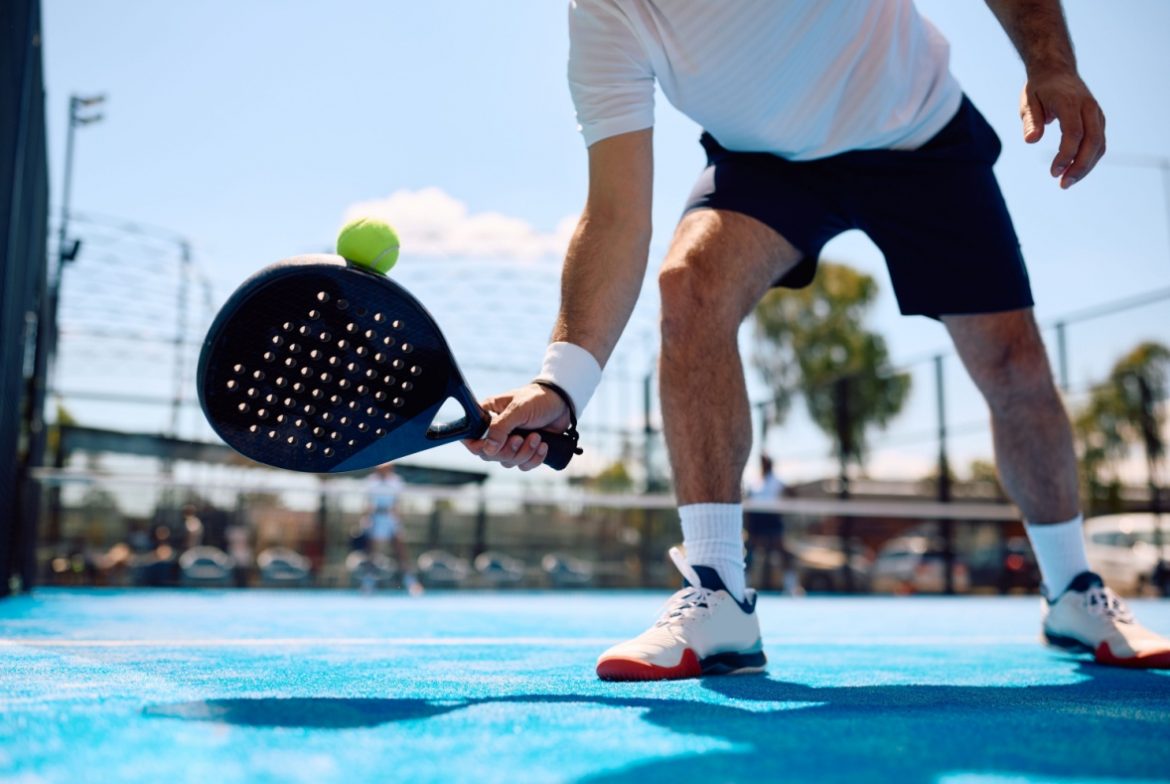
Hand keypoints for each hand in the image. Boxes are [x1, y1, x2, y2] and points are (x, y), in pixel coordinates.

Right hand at [463, 383, 571, 470]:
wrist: (563, 403)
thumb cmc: (537, 399)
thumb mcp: (518, 409)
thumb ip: (500, 428)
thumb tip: (488, 449)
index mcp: (489, 417)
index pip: (472, 438)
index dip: (477, 447)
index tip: (489, 448)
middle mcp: (498, 432)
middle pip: (490, 455)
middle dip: (508, 450)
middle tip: (520, 438)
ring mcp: (512, 442)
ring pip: (508, 462)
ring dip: (525, 452)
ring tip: (537, 437)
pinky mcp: (526, 450)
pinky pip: (524, 465)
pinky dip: (535, 458)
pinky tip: (543, 445)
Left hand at [1019, 69, 1104, 188]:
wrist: (1057, 70)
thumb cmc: (1039, 88)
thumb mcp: (1028, 102)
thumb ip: (1031, 121)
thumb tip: (1031, 141)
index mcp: (1071, 102)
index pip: (1074, 133)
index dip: (1066, 155)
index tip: (1053, 172)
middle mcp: (1089, 107)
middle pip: (1093, 141)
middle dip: (1080, 166)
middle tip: (1063, 185)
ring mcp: (1097, 113)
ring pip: (1099, 144)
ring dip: (1086, 166)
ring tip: (1066, 182)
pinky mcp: (1098, 120)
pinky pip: (1099, 142)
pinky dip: (1089, 159)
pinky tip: (1074, 171)